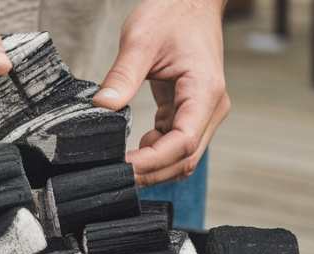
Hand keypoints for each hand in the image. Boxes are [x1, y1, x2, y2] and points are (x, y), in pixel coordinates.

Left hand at [93, 0, 229, 185]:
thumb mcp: (140, 40)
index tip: (124, 167)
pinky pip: (177, 143)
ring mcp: (204, 111)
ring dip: (155, 166)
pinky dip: (157, 152)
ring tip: (124, 163)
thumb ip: (123, 75)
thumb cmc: (173, 13)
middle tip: (117, 175)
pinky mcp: (192, 110)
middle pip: (185, 158)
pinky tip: (137, 147)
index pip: (183, 143)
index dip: (152, 162)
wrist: (191, 0)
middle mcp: (211, 107)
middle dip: (152, 172)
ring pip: (183, 156)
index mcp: (204, 91)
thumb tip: (102, 106)